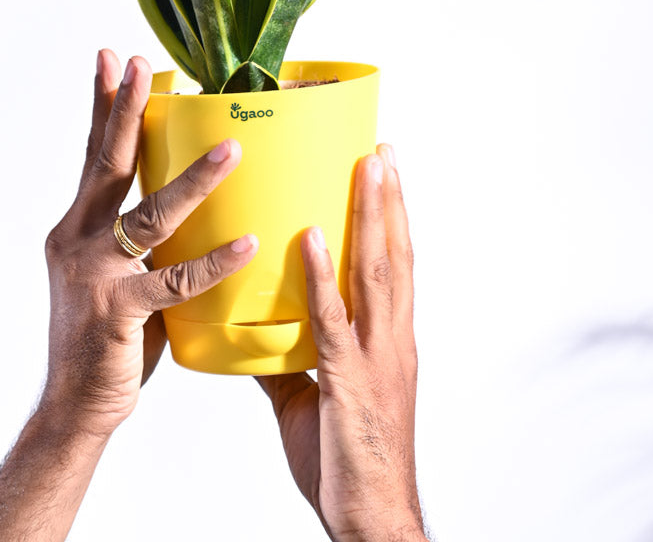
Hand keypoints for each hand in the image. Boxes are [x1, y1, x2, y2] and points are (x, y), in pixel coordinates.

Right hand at [38, 48, 258, 440]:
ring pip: (148, 216)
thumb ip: (141, 237)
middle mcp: (77, 239)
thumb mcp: (117, 272)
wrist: (75, 405)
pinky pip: (174, 281)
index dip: (102, 105)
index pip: (93, 154)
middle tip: (137, 63)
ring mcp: (93, 274)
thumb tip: (188, 198)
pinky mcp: (117, 311)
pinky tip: (247, 242)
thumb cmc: (106, 334)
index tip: (110, 58)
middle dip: (123, 109)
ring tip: (231, 149)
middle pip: (106, 163)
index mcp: (77, 225)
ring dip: (193, 181)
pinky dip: (213, 261)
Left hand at [256, 145, 426, 541]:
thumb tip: (256, 331)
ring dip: (371, 215)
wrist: (372, 520)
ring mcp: (376, 357)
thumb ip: (289, 358)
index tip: (384, 170)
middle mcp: (392, 339)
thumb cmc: (348, 462)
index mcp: (388, 340)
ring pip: (377, 272)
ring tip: (364, 166)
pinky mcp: (350, 381)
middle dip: (389, 199)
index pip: (395, 265)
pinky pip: (333, 320)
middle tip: (381, 148)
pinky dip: (323, 275)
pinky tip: (309, 238)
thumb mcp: (313, 398)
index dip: (392, 216)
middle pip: (396, 255)